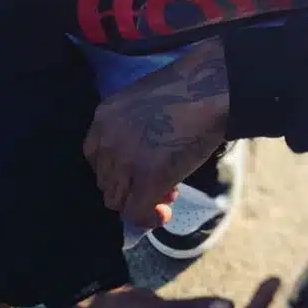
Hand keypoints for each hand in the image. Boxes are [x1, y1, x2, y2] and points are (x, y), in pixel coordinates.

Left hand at [84, 38, 229, 227]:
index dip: (118, 169)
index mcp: (104, 117)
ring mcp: (125, 161)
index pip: (95, 157)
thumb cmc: (188, 89)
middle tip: (161, 182)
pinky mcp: (148, 179)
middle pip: (105, 181)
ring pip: (117, 201)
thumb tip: (140, 160)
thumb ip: (131, 129)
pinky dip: (149, 218)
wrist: (211, 88)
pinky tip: (164, 214)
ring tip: (169, 192)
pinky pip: (136, 213)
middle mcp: (107, 140)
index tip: (138, 171)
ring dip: (141, 202)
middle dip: (131, 186)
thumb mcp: (144, 103)